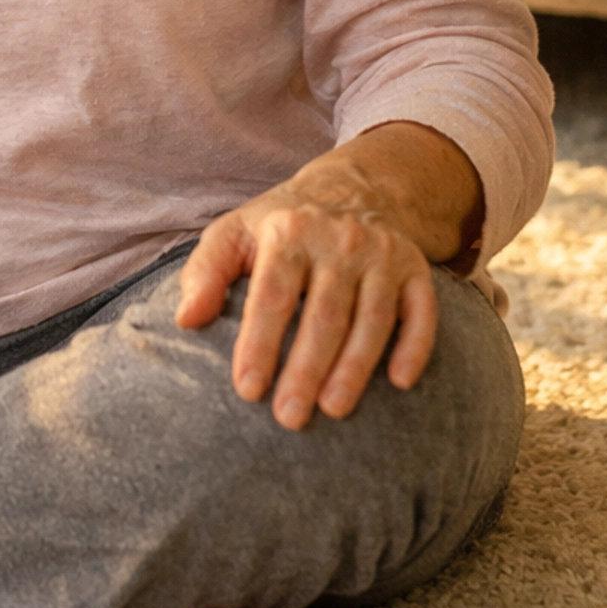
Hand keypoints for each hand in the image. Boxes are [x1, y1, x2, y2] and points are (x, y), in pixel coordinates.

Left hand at [174, 128, 478, 430]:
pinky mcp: (415, 268)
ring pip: (372, 317)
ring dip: (355, 367)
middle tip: (289, 418)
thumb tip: (185, 319)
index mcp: (288, 232)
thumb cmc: (279, 227)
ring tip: (334, 410)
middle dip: (306, 368)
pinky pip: (421, 311)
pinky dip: (414, 346)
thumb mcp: (233, 233)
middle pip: (324, 313)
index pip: (273, 295)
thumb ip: (204, 273)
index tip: (247, 390)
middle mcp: (338, 239)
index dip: (260, 343)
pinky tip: (400, 382)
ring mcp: (381, 254)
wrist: (349, 190)